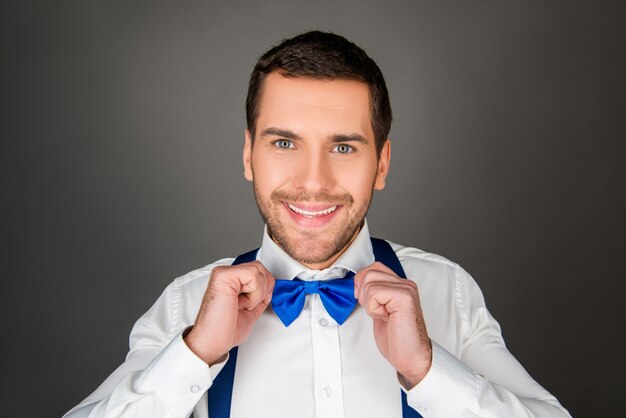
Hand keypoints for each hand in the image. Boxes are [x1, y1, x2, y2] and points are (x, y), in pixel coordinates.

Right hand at [184, 261, 274, 364]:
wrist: (212, 342)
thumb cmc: (224, 330)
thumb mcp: (251, 310)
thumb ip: (260, 297)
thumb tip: (271, 288)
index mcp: (231, 280)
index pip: (258, 270)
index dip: (265, 287)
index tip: (254, 304)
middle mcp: (226, 274)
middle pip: (259, 267)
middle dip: (263, 289)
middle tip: (247, 305)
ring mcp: (223, 273)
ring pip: (258, 270)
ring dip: (257, 293)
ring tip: (242, 305)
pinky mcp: (223, 276)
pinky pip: (252, 274)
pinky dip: (253, 294)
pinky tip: (240, 303)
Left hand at [354, 262, 431, 387]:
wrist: (411, 357)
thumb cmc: (396, 338)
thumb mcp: (379, 310)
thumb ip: (373, 293)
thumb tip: (355, 283)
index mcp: (400, 285)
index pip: (374, 267)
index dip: (362, 283)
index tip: (366, 302)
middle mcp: (406, 284)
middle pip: (369, 272)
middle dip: (363, 294)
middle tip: (376, 312)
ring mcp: (406, 289)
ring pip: (369, 282)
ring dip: (369, 302)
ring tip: (383, 315)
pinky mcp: (404, 298)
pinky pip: (374, 292)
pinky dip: (373, 308)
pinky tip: (386, 318)